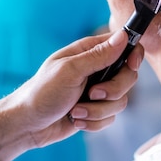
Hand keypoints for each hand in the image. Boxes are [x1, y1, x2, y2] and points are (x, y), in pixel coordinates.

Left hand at [0, 30, 142, 160]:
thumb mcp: (70, 70)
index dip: (133, 55)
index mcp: (89, 52)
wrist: (27, 124)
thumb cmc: (42, 92)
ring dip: (97, 111)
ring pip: (120, 101)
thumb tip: (123, 36)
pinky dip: (93, 122)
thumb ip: (99, 55)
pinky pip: (110, 118)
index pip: (124, 46)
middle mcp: (96, 70)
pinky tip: (75, 119)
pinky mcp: (95, 111)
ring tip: (75, 111)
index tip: (130, 66)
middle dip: (113, 91)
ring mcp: (97, 92)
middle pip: (128, 77)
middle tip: (93, 94)